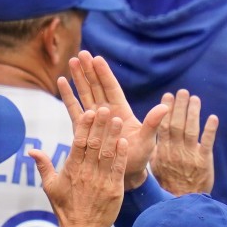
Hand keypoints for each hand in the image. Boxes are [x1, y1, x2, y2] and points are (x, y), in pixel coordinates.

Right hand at [32, 106, 128, 226]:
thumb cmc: (65, 208)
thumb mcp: (50, 186)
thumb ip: (43, 166)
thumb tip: (30, 150)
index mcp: (72, 170)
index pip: (78, 143)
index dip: (84, 127)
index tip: (89, 112)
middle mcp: (86, 173)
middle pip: (94, 145)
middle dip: (100, 126)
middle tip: (105, 109)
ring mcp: (101, 181)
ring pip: (107, 154)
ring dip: (112, 136)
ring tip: (117, 120)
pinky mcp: (114, 189)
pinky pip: (118, 168)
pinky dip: (121, 155)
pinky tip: (124, 141)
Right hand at [58, 50, 167, 189]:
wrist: (126, 173)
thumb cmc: (140, 157)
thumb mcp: (148, 140)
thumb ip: (153, 123)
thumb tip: (165, 107)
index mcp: (122, 111)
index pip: (111, 88)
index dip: (104, 74)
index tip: (97, 59)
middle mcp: (107, 111)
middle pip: (97, 86)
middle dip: (89, 70)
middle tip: (82, 53)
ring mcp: (95, 118)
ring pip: (85, 93)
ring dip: (78, 78)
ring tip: (72, 61)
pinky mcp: (83, 128)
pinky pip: (74, 109)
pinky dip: (68, 95)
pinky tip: (62, 81)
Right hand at [152, 90, 217, 194]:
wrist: (182, 203)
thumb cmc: (169, 184)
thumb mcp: (157, 167)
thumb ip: (156, 150)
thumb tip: (152, 135)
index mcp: (163, 151)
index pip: (163, 126)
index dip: (166, 110)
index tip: (168, 95)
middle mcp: (176, 150)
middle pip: (177, 124)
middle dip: (180, 106)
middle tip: (183, 91)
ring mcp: (190, 155)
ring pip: (191, 130)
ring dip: (193, 112)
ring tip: (195, 98)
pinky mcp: (204, 161)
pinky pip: (207, 143)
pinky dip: (210, 130)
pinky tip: (213, 118)